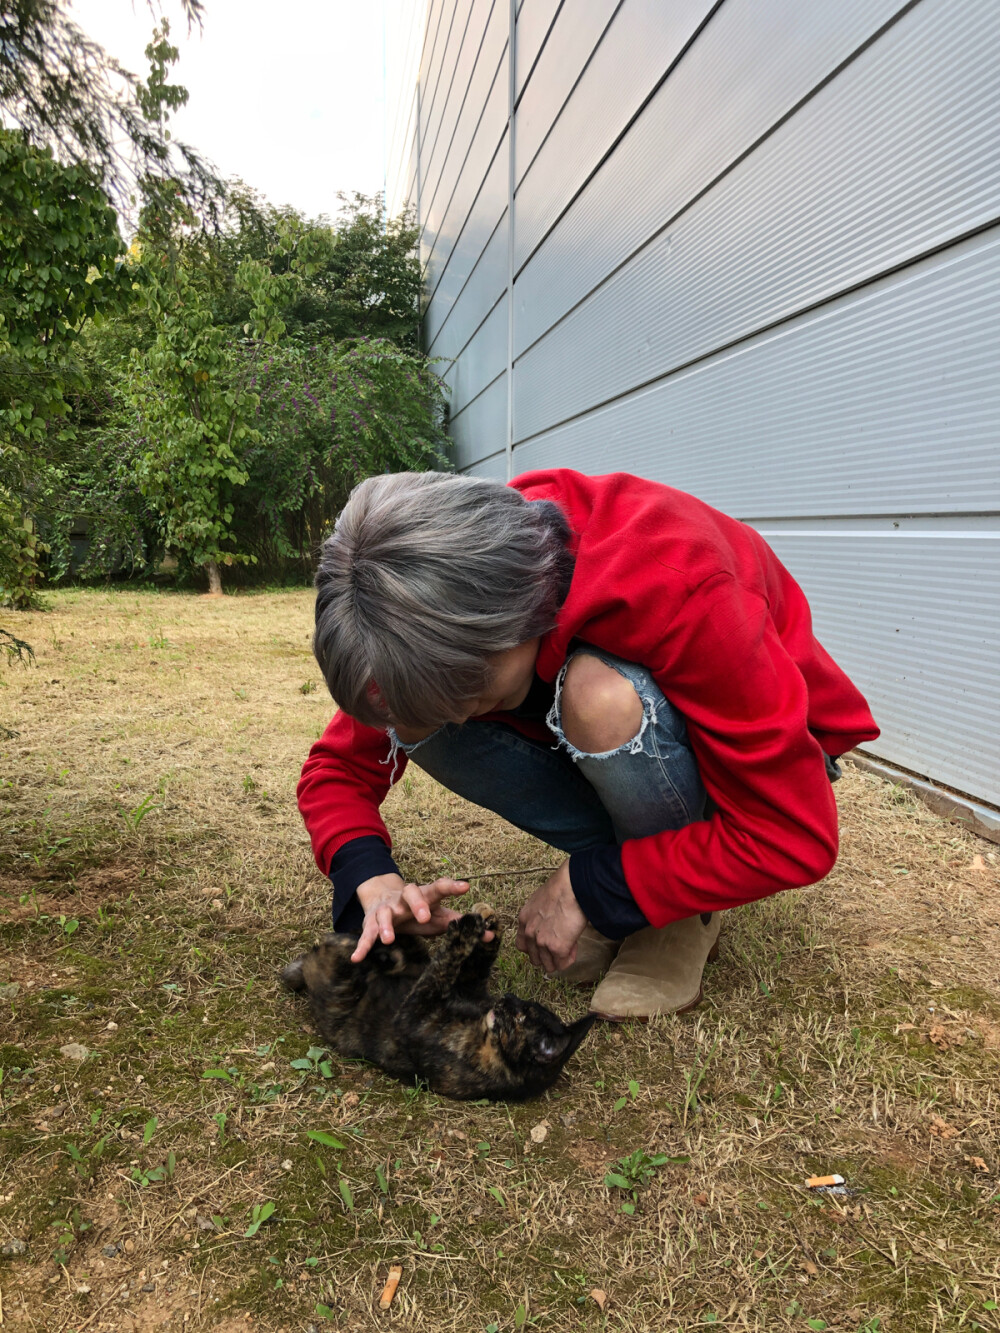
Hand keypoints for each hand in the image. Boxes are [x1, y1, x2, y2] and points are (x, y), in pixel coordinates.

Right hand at [351, 873, 476, 962]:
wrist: (383, 898)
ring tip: (389, 938)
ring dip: (386, 925)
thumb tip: (492, 935)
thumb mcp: (439, 914)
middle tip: (425, 917)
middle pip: (411, 893)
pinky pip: (365, 934)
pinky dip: (361, 945)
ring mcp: (387, 909)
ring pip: (385, 913)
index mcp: (425, 895)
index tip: (466, 887)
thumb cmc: (418, 910)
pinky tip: (357, 958)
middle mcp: (404, 898)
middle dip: (417, 903)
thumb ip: (461, 923)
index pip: (439, 887)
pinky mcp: (370, 922)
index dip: (452, 886)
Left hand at [515, 860, 586, 973]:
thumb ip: (540, 917)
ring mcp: (542, 943)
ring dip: (559, 959)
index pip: (523, 946)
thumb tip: (550, 925)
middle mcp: (529, 934)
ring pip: (548, 966)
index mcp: (524, 920)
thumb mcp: (541, 901)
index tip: (548, 941)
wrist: (572, 887)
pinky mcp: (557, 948)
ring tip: (570, 944)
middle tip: (561, 943)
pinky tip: (574, 946)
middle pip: (535, 959)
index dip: (536, 947)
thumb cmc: (562, 888)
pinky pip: (562, 964)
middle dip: (548, 955)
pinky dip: (569, 959)